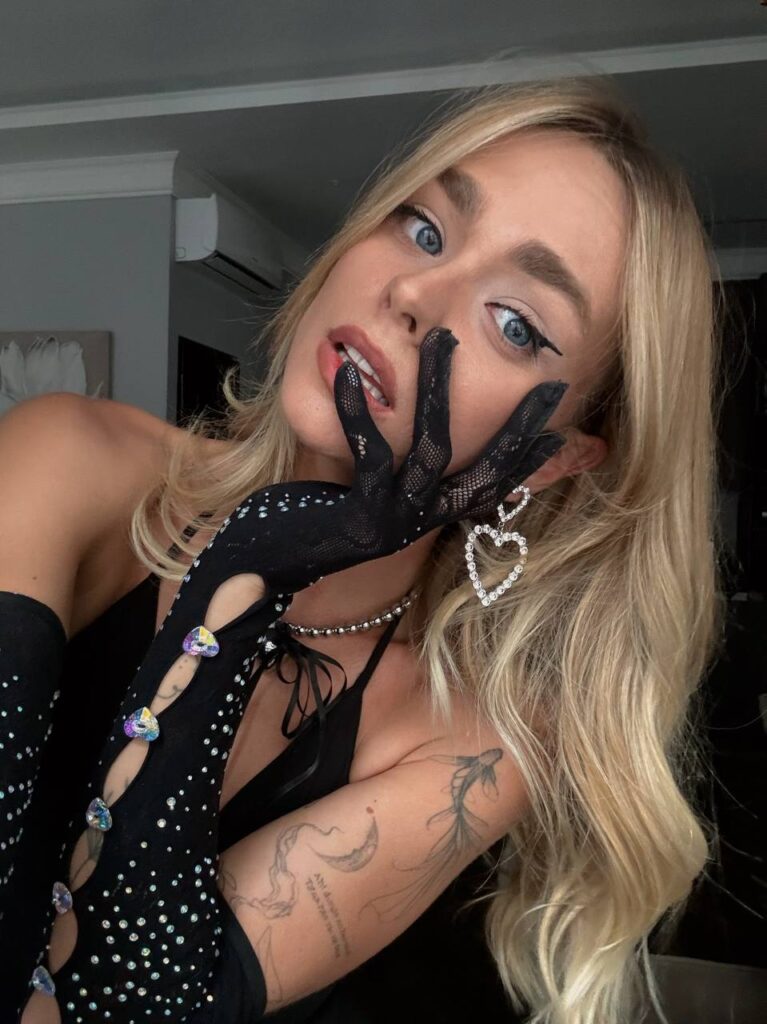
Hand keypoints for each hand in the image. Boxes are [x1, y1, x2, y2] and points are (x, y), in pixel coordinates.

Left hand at [242, 326, 566, 593]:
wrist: (272, 565)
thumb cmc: (319, 518)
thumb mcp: (371, 492)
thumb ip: (399, 467)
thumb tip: (423, 430)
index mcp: (428, 515)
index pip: (493, 486)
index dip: (530, 460)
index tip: (562, 427)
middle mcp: (421, 521)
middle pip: (485, 472)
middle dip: (519, 428)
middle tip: (550, 384)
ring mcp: (394, 521)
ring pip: (432, 452)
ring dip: (437, 392)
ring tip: (442, 339)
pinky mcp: (359, 515)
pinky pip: (368, 454)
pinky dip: (359, 411)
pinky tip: (348, 371)